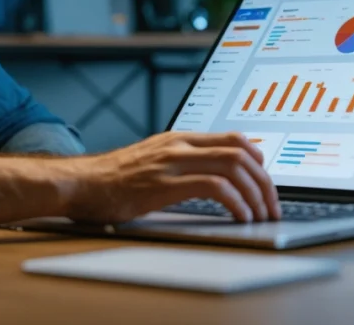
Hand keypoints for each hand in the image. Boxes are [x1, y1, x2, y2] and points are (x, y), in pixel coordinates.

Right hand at [64, 131, 280, 223]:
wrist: (81, 183)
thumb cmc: (113, 179)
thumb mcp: (152, 161)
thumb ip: (180, 162)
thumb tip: (212, 175)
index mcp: (178, 138)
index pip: (232, 138)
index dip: (258, 158)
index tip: (267, 179)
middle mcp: (179, 145)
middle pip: (240, 152)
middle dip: (264, 181)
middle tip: (271, 204)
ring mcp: (172, 162)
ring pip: (233, 167)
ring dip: (255, 194)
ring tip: (261, 214)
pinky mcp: (165, 185)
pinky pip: (215, 188)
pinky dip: (236, 203)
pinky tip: (240, 216)